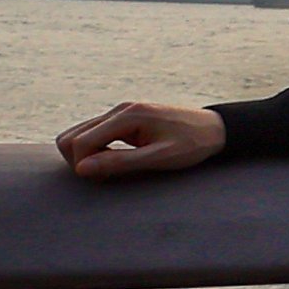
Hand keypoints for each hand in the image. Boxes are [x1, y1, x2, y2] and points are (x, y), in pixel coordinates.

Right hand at [56, 102, 224, 176]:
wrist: (217, 129)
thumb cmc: (193, 144)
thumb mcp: (160, 158)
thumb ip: (120, 163)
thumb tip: (82, 169)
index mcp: (127, 115)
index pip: (80, 142)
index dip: (84, 166)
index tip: (105, 179)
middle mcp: (119, 109)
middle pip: (71, 137)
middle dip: (80, 161)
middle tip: (107, 175)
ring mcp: (120, 113)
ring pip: (79, 135)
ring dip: (87, 157)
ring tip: (113, 169)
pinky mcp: (123, 119)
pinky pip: (94, 135)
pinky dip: (96, 152)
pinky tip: (116, 161)